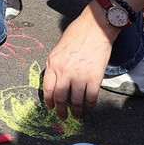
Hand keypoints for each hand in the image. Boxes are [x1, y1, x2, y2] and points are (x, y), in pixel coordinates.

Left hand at [42, 2, 114, 120]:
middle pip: (60, 98)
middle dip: (60, 111)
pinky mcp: (94, 78)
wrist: (96, 27)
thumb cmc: (77, 34)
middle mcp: (64, 71)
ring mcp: (79, 76)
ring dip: (76, 111)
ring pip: (76, 101)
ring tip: (77, 115)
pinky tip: (89, 106)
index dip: (49, 101)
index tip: (50, 107)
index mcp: (52, 63)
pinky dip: (89, 105)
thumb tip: (57, 80)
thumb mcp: (59, 48)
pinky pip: (91, 98)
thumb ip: (56, 64)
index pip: (47, 88)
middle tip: (62, 116)